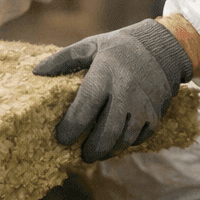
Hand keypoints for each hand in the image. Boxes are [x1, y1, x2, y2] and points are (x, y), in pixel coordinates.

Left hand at [34, 19, 192, 161]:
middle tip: (82, 154)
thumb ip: (63, 59)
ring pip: (123, 140)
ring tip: (98, 151)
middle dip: (91, 150)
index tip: (61, 138)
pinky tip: (117, 141)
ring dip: (108, 150)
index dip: (69, 129)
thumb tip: (36, 72)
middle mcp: (125, 93)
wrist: (163, 47)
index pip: (83, 110)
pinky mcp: (156, 114)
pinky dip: (127, 144)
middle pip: (105, 134)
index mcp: (104, 75)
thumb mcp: (91, 46)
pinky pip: (139, 138)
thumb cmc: (120, 47)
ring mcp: (143, 106)